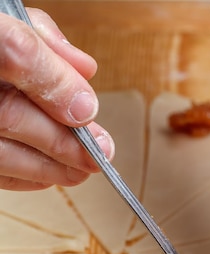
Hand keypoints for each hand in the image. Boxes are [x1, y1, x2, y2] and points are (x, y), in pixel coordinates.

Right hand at [0, 9, 113, 190]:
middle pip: (9, 114)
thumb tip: (84, 70)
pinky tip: (51, 173)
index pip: (15, 52)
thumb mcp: (7, 21)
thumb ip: (42, 41)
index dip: (56, 83)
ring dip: (49, 167)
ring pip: (1, 152)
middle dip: (63, 139)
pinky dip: (25, 176)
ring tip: (83, 170)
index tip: (88, 108)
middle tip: (101, 151)